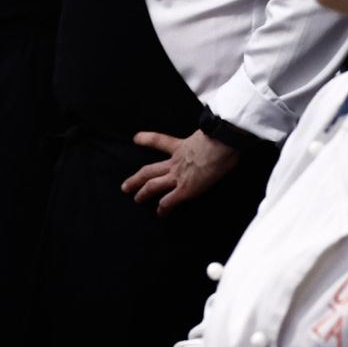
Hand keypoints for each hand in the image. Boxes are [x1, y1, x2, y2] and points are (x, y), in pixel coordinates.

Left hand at [120, 130, 239, 214]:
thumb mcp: (207, 133)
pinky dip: (163, 208)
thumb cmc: (221, 136)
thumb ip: (204, 136)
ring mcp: (178, 176)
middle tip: (125, 187)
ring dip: (143, 193)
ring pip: (153, 186)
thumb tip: (214, 133)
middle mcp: (175, 162)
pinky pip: (169, 201)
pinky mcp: (186, 189)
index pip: (159, 141)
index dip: (146, 139)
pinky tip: (160, 214)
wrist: (223, 143)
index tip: (136, 138)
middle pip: (149, 170)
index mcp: (180, 147)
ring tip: (137, 199)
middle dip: (136, 179)